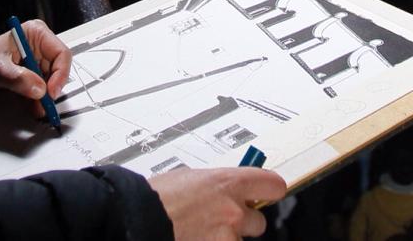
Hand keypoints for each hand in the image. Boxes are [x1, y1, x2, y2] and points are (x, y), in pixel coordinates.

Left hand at [0, 19, 69, 116]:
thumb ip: (19, 79)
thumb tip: (39, 89)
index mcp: (35, 34)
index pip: (61, 53)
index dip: (60, 74)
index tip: (51, 91)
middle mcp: (39, 45)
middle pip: (58, 69)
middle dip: (52, 88)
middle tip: (45, 104)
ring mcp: (36, 60)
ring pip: (51, 81)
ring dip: (45, 96)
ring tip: (38, 108)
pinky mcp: (32, 73)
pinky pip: (42, 88)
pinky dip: (39, 99)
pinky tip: (33, 107)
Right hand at [149, 167, 287, 240]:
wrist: (139, 219)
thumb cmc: (157, 197)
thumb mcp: (189, 178)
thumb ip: (214, 185)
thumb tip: (221, 190)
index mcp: (229, 183)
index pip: (272, 184)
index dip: (270, 189)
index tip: (267, 191)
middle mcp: (234, 211)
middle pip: (259, 221)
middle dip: (243, 222)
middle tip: (222, 220)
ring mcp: (227, 236)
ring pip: (238, 240)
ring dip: (225, 237)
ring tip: (200, 232)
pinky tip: (194, 237)